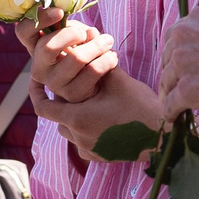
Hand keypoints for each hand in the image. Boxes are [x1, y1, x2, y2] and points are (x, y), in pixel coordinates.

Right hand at [29, 22, 119, 104]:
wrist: (98, 83)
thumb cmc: (83, 51)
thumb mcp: (75, 37)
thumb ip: (76, 31)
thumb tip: (89, 33)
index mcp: (36, 48)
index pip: (24, 31)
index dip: (40, 20)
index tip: (60, 12)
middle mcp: (39, 68)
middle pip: (47, 47)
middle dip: (72, 34)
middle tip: (87, 33)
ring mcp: (53, 83)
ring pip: (76, 58)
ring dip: (97, 45)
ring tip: (108, 41)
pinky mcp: (71, 94)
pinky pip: (92, 72)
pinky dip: (106, 61)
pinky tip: (112, 57)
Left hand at [37, 67, 164, 156]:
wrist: (161, 137)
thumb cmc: (141, 107)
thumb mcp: (119, 81)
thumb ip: (99, 64)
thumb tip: (90, 42)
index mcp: (77, 118)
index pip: (43, 106)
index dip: (37, 93)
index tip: (37, 82)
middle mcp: (77, 137)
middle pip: (58, 116)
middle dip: (65, 101)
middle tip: (77, 86)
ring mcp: (87, 150)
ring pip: (70, 130)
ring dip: (75, 115)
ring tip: (90, 101)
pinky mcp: (97, 157)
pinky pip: (82, 142)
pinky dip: (86, 129)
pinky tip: (101, 119)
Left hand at [160, 9, 198, 115]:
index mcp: (197, 17)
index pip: (175, 37)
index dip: (178, 54)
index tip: (184, 67)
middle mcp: (184, 35)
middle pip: (167, 59)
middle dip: (173, 74)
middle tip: (179, 88)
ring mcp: (182, 61)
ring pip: (166, 82)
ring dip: (170, 95)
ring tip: (176, 107)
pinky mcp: (185, 88)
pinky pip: (168, 105)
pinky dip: (170, 114)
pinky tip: (175, 119)